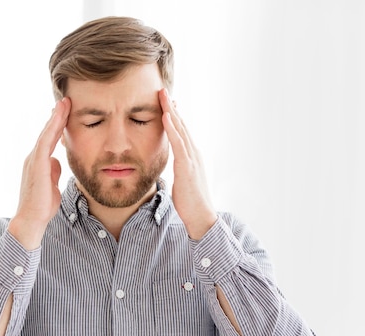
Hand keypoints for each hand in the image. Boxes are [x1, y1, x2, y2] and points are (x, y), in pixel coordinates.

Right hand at [8, 97, 70, 249]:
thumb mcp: (52, 185)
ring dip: (55, 118)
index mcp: (39, 162)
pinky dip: (52, 130)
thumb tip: (57, 161)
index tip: (66, 112)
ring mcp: (33, 160)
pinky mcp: (36, 165)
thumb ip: (53, 171)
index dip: (58, 125)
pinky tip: (59, 119)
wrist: (31, 220)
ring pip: (46, 134)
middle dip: (56, 116)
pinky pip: (45, 143)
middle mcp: (34, 158)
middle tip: (66, 100)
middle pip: (47, 133)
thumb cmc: (42, 206)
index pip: (49, 139)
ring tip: (64, 103)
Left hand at [159, 89, 217, 239]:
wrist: (201, 218)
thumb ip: (179, 171)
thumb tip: (173, 168)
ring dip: (171, 111)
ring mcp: (192, 159)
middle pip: (181, 125)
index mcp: (192, 157)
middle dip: (172, 107)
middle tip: (163, 90)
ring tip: (162, 96)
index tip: (166, 102)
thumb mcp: (182, 182)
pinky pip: (178, 144)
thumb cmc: (190, 204)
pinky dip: (172, 129)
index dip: (174, 116)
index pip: (182, 132)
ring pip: (180, 130)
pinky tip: (166, 116)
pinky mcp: (187, 167)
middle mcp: (194, 154)